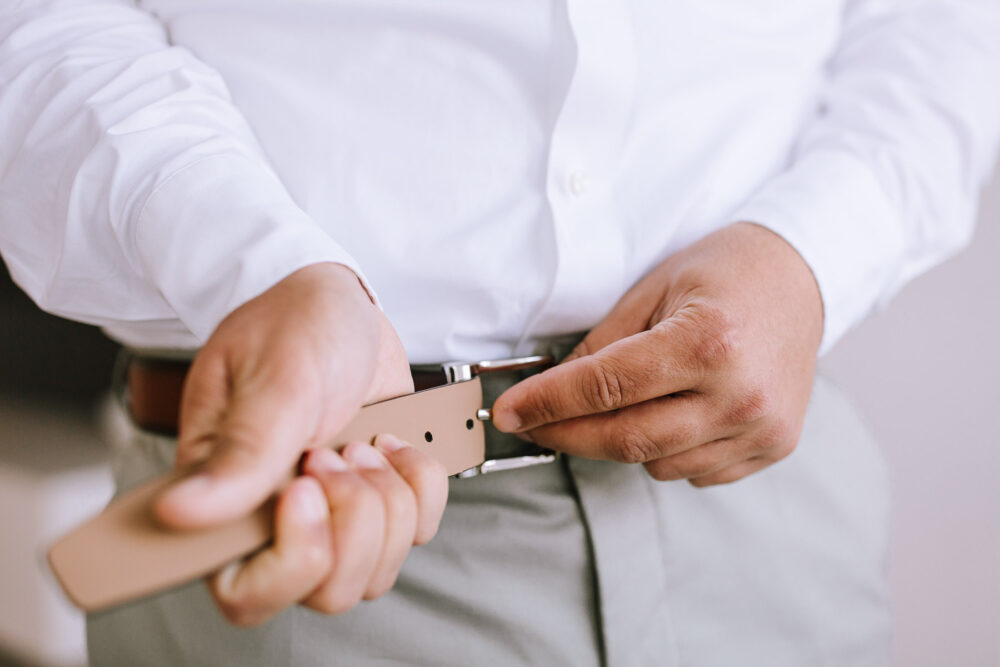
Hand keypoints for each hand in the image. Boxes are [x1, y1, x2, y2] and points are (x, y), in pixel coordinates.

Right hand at [152, 262, 447, 623]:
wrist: (345, 305)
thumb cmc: (296, 325)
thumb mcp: (276, 377)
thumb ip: (244, 451)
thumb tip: (183, 515)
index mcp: (227, 495)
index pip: (244, 590)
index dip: (291, 559)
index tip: (306, 489)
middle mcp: (277, 517)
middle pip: (326, 589)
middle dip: (354, 520)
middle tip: (338, 453)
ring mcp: (333, 514)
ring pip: (377, 569)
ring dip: (388, 500)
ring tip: (363, 442)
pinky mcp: (377, 500)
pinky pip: (420, 530)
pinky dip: (421, 485)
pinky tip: (394, 443)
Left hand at [492, 223, 822, 486]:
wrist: (804, 277)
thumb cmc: (727, 271)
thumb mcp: (654, 288)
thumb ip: (603, 345)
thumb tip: (552, 390)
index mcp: (708, 342)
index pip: (606, 387)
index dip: (547, 403)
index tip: (509, 413)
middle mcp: (740, 394)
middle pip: (627, 439)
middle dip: (567, 436)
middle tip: (532, 425)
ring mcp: (762, 427)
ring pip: (657, 463)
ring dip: (620, 442)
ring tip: (616, 404)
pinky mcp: (774, 446)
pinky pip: (696, 472)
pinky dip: (666, 452)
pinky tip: (668, 414)